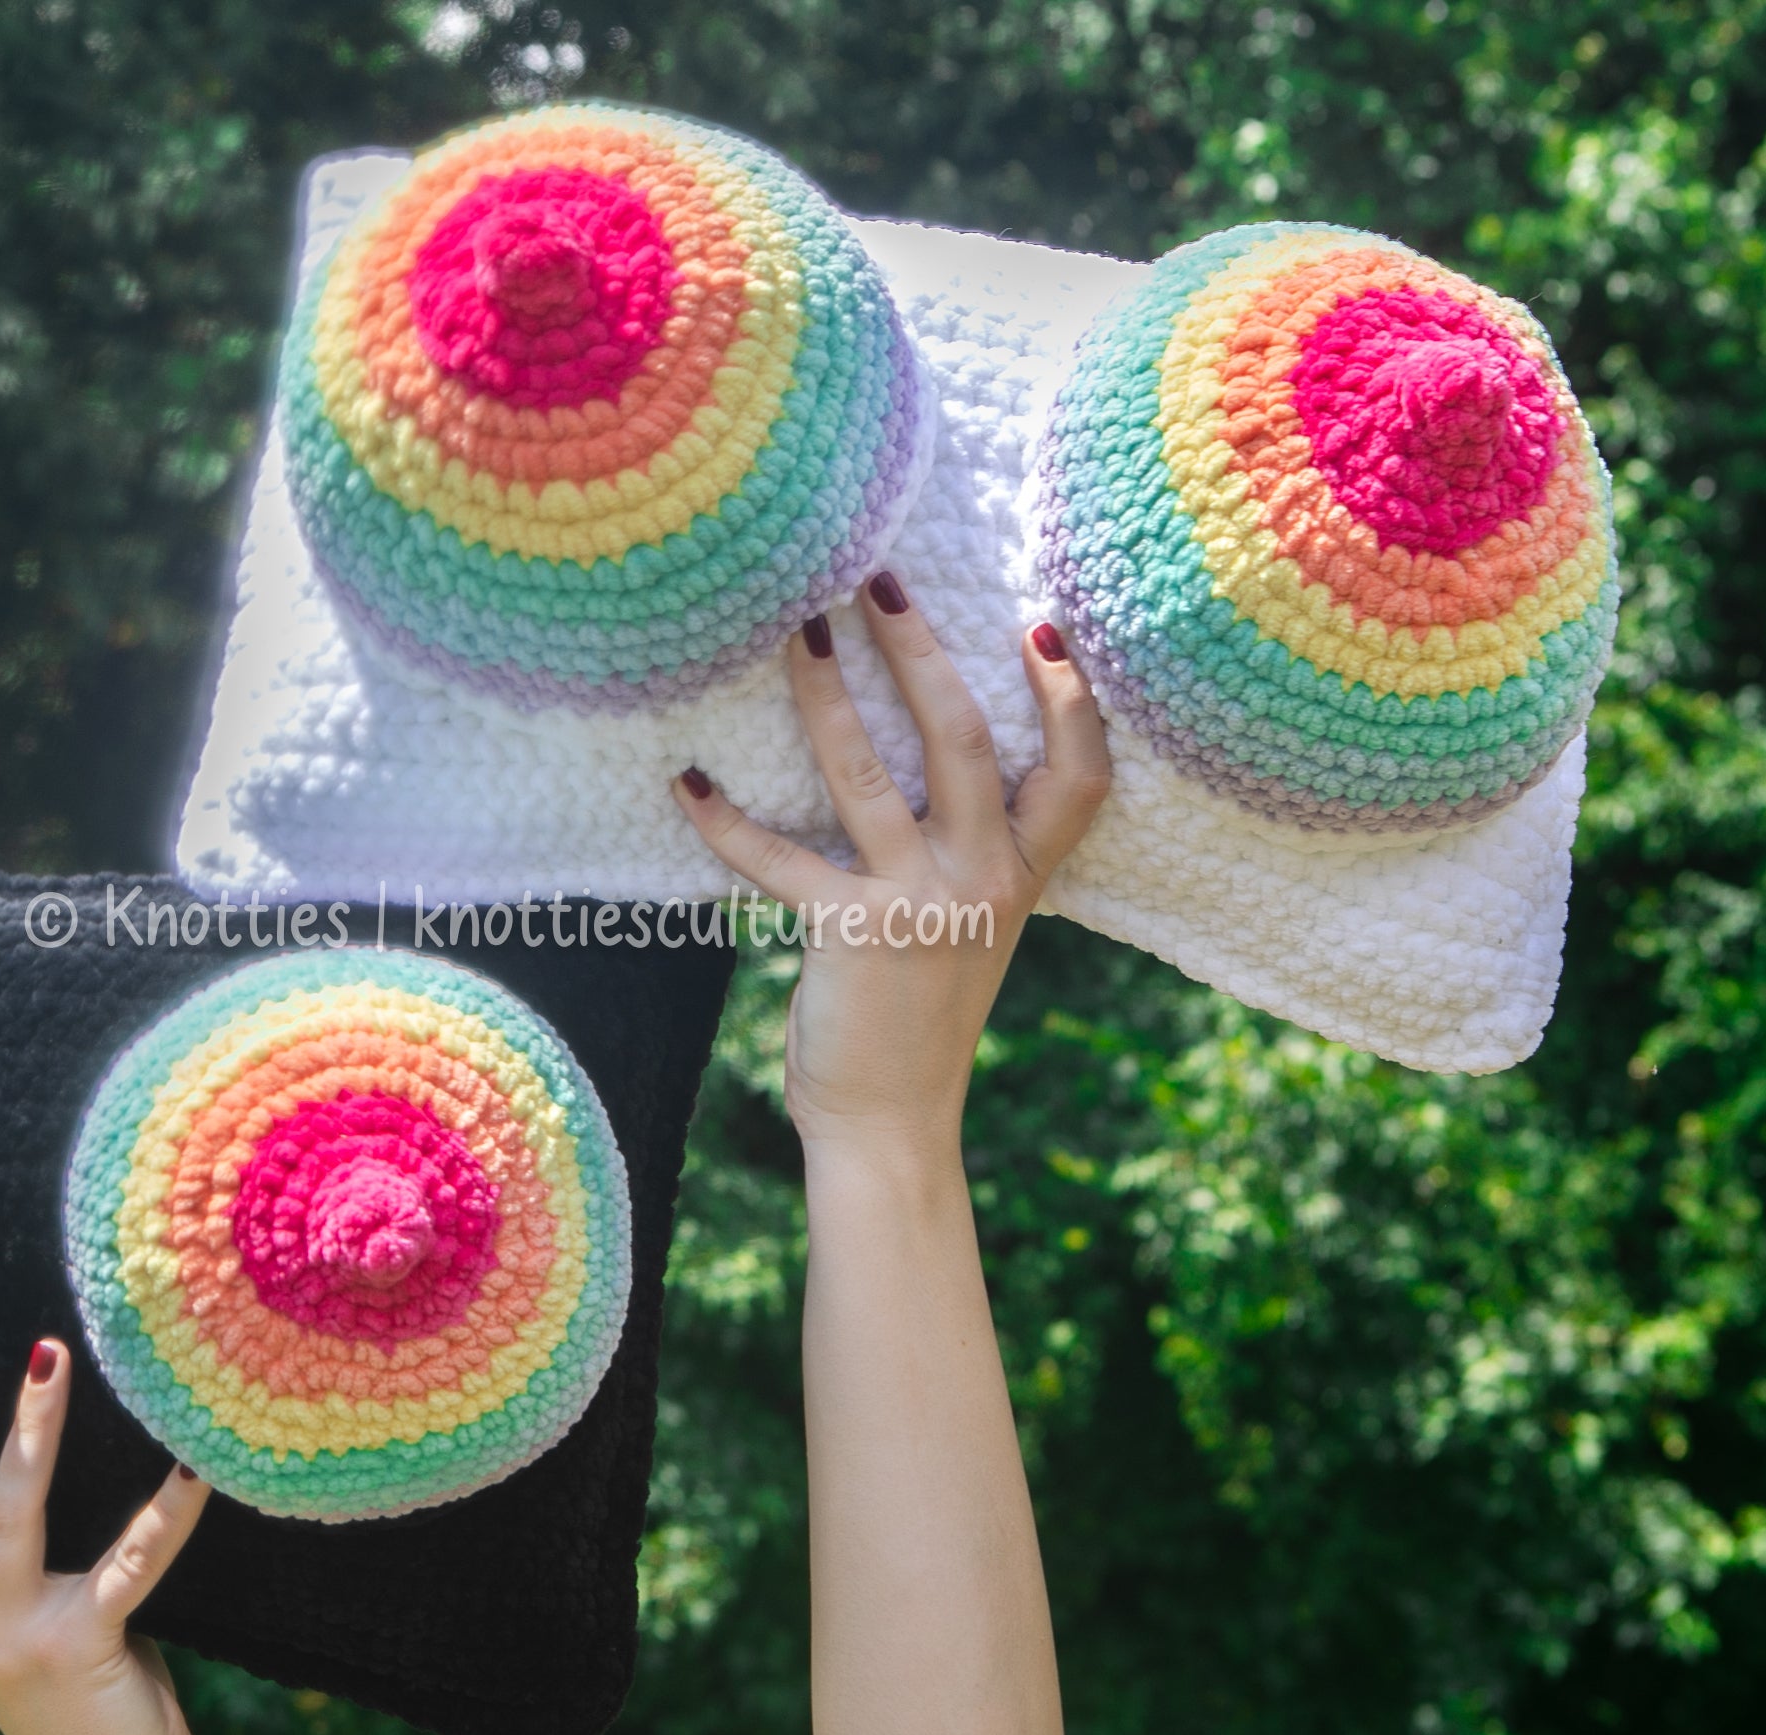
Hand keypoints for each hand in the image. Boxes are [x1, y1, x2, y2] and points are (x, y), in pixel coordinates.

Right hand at [0, 1326, 209, 1734]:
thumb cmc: (79, 1698)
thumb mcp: (14, 1625)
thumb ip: (0, 1565)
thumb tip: (12, 1472)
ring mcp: (16, 1634)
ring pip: (8, 1514)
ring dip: (30, 1432)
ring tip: (48, 1356)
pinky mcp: (84, 1646)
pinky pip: (129, 1565)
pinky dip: (166, 1514)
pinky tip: (194, 1467)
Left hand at [672, 573, 1109, 1151]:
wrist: (894, 1121)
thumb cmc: (923, 1011)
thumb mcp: (976, 924)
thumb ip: (976, 850)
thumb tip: (933, 750)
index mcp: (1021, 874)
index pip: (1078, 774)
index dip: (1069, 700)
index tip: (1040, 625)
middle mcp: (982, 880)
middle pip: (962, 739)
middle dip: (918, 651)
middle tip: (874, 581)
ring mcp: (918, 905)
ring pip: (867, 774)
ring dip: (824, 695)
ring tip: (793, 632)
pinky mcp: (847, 933)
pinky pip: (777, 858)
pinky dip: (725, 817)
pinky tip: (687, 779)